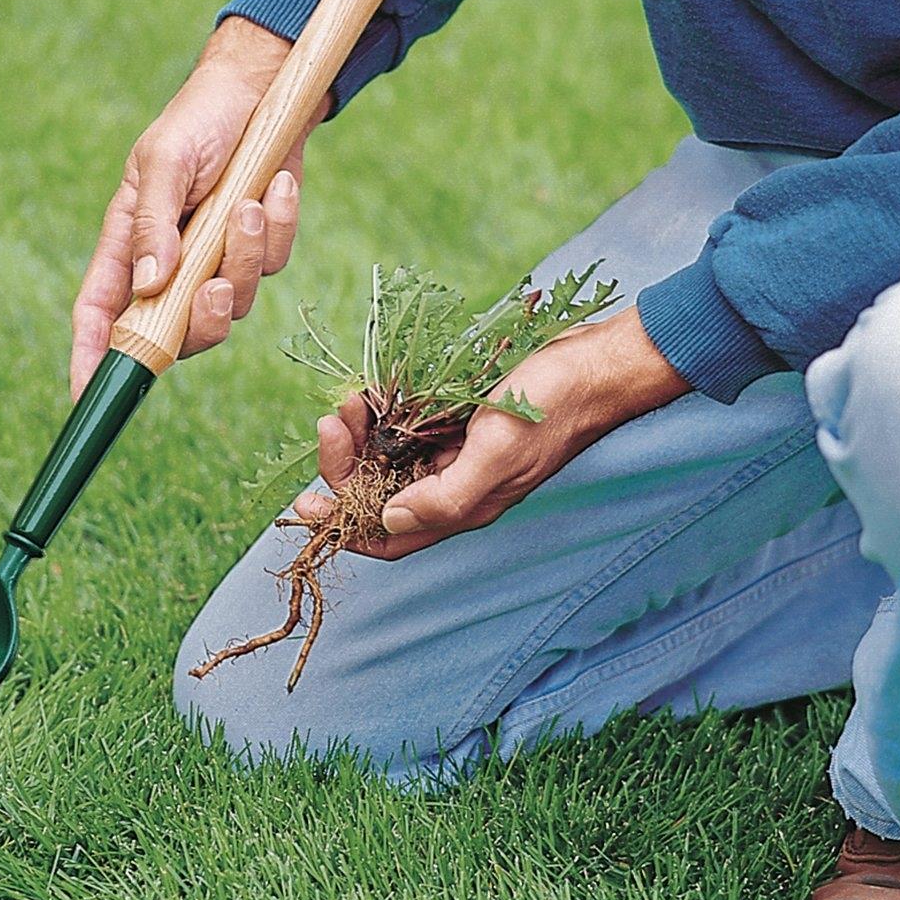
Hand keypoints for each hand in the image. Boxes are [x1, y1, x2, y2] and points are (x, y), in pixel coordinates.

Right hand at [70, 17, 331, 398]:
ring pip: (235, 302)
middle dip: (202, 319)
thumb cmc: (198, 121)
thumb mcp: (164, 161)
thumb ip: (154, 225)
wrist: (260, 92)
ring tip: (252, 203)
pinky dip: (282, 227)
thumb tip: (149, 287)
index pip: (100, 315)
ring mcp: (216, 261)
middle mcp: (170, 265)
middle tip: (218, 282)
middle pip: (177, 333)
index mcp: (129, 245)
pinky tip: (279, 187)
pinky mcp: (260, 249)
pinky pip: (275, 264)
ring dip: (248, 256)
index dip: (92, 358)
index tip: (88, 394)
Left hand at [294, 306, 690, 558]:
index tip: (304, 502)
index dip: (343, 527)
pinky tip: (374, 388)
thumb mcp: (499, 453)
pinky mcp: (456, 415)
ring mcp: (453, 448)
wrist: (595, 363)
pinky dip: (382, 407)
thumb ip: (446, 495)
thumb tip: (390, 521)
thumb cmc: (555, 408)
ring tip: (350, 399)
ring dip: (359, 430)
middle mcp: (451, 483)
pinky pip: (404, 419)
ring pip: (385, 452)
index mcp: (462, 506)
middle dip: (345, 462)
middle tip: (332, 421)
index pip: (388, 536)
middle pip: (377, 490)